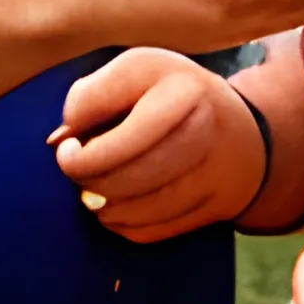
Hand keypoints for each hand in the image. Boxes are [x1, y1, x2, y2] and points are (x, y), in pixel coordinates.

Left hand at [50, 49, 263, 242]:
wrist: (244, 137)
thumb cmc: (173, 98)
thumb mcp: (138, 72)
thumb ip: (92, 96)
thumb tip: (59, 140)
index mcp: (177, 86)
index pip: (111, 134)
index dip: (74, 149)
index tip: (68, 145)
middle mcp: (200, 125)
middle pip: (119, 175)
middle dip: (85, 179)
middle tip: (77, 169)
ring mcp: (212, 171)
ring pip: (131, 209)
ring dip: (100, 204)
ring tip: (97, 187)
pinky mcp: (213, 208)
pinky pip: (147, 231)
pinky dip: (122, 223)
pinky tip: (121, 204)